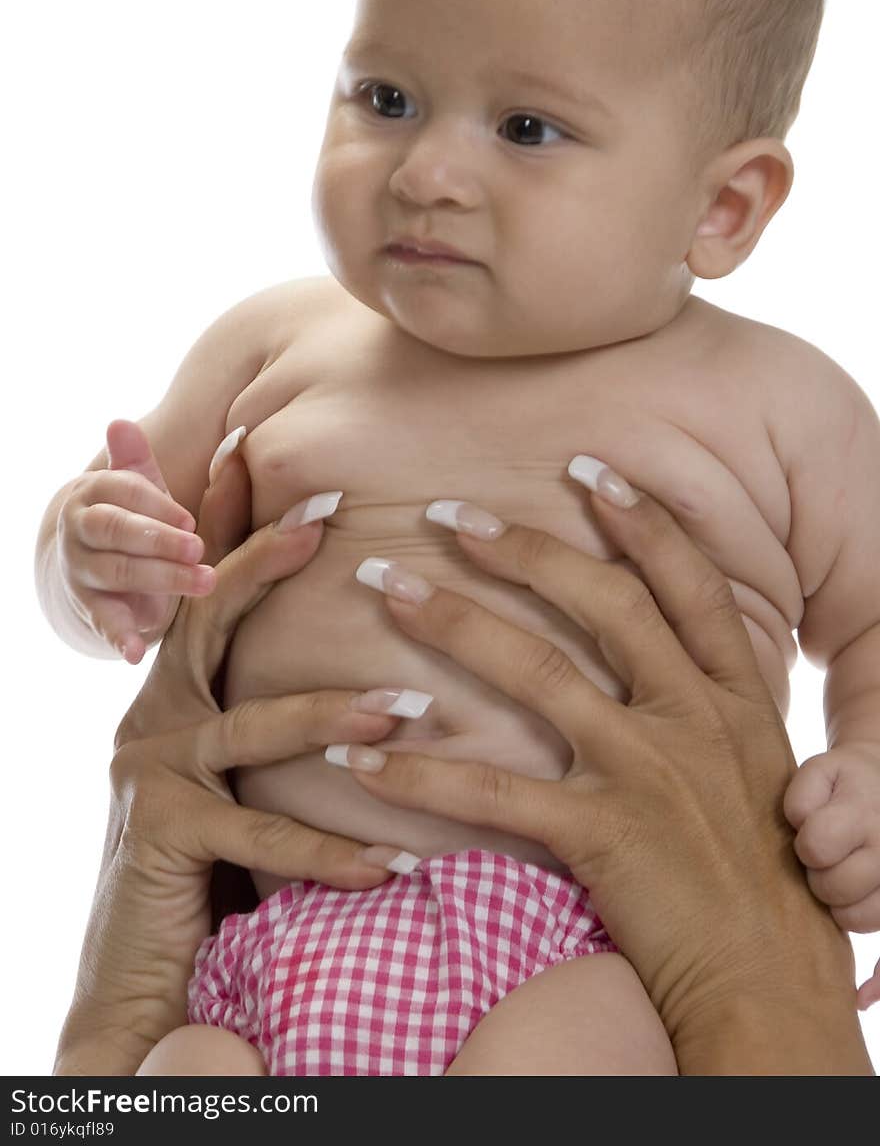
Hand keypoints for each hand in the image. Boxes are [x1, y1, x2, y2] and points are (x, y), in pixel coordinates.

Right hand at [55, 419, 211, 663]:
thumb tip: (119, 422)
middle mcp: (80, 529)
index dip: (157, 505)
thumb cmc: (131, 514)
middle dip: (158, 540)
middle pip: (116, 532)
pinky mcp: (89, 606)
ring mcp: (80, 569)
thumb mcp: (136, 486)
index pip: (122, 491)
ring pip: (117, 572)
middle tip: (200, 548)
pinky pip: (102, 621)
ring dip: (161, 579)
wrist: (93, 561)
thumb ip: (135, 459)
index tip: (191, 519)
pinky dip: (118, 637)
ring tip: (205, 583)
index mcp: (94, 493)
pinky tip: (135, 652)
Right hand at [56, 453, 398, 1075]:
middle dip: (267, 559)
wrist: (138, 981)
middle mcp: (156, 716)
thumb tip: (381, 680)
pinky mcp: (160, 832)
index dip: (243, 527)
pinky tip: (390, 864)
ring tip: (409, 707)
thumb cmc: (214, 873)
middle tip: (331, 516)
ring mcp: (152, 770)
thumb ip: (278, 722)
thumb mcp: (245, 779)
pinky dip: (329, 851)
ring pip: (253, 725)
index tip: (295, 475)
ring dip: (335, 714)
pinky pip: (260, 833)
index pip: (213, 594)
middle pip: (212, 619)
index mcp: (180, 693)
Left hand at [333, 470, 869, 1072]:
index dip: (642, 523)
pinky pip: (496, 794)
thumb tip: (671, 657)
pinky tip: (362, 764)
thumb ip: (713, 709)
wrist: (773, 983)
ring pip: (537, 674)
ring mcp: (647, 773)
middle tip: (451, 512)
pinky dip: (424, 779)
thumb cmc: (770, 882)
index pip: (689, 587)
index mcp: (736, 698)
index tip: (590, 471)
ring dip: (455, 622)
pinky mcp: (604, 837)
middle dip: (524, 548)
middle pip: (601, 606)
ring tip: (388, 586)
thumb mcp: (762, 773)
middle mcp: (693, 718)